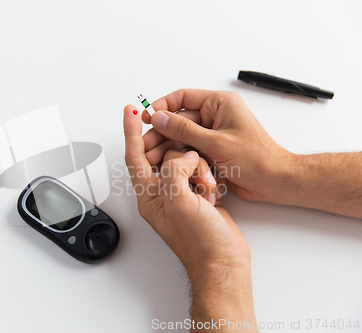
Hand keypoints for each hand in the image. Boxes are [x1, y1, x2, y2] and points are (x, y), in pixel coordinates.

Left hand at [123, 103, 252, 296]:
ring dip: (199, 170)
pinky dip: (208, 177)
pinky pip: (200, 172)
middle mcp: (161, 193)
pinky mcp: (198, 195)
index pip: (135, 155)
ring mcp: (180, 194)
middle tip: (193, 165)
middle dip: (181, 157)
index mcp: (149, 195)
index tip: (131, 110)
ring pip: (185, 162)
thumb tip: (184, 156)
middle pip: (164, 155)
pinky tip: (212, 194)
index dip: (132, 131)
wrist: (224, 261)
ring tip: (205, 190)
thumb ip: (175, 171)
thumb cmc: (200, 242)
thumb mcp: (180, 202)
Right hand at [142, 89, 292, 203]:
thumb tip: (159, 118)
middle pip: (178, 120)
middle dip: (161, 132)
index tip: (147, 117)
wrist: (273, 182)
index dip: (162, 106)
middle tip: (146, 144)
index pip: (183, 97)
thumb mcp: (217, 142)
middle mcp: (214, 116)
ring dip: (167, 147)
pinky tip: (165, 164)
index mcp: (219, 104)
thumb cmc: (257, 159)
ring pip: (180, 137)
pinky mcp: (210, 150)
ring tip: (152, 158)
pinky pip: (188, 150)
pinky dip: (177, 157)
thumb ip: (185, 130)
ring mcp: (211, 134)